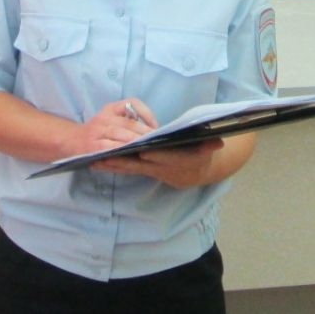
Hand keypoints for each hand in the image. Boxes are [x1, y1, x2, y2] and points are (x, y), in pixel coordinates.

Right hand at [64, 98, 156, 158]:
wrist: (72, 141)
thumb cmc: (97, 132)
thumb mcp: (110, 120)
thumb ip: (126, 121)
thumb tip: (153, 128)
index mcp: (110, 108)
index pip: (132, 103)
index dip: (146, 113)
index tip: (156, 125)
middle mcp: (104, 117)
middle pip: (129, 122)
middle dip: (145, 132)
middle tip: (158, 140)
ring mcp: (97, 131)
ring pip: (120, 134)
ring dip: (135, 141)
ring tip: (148, 147)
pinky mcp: (92, 146)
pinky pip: (109, 147)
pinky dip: (121, 150)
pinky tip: (130, 155)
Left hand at [93, 138, 225, 187]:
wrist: (198, 173)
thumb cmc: (202, 154)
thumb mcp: (209, 148)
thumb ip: (211, 145)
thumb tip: (218, 141)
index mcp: (180, 162)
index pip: (168, 159)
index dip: (157, 156)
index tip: (145, 152)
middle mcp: (165, 169)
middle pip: (142, 166)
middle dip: (125, 161)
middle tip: (108, 157)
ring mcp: (154, 171)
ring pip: (131, 168)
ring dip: (114, 164)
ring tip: (96, 160)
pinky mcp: (146, 171)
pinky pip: (129, 168)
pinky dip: (115, 165)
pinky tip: (99, 162)